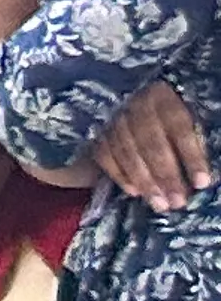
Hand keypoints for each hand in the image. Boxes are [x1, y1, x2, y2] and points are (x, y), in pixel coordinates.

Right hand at [96, 82, 210, 210]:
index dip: (191, 156)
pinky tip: (134, 193)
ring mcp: (113, 118)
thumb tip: (201, 175)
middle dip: (166, 175)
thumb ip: (195, 140)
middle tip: (178, 201)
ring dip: (144, 181)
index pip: (179, 127)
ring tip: (160, 204)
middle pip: (151, 142)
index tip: (202, 183)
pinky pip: (105, 156)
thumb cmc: (173, 120)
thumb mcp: (190, 120)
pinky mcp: (98, 133)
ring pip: (127, 152)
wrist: (141, 109)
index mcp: (164, 96)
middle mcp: (136, 104)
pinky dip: (119, 176)